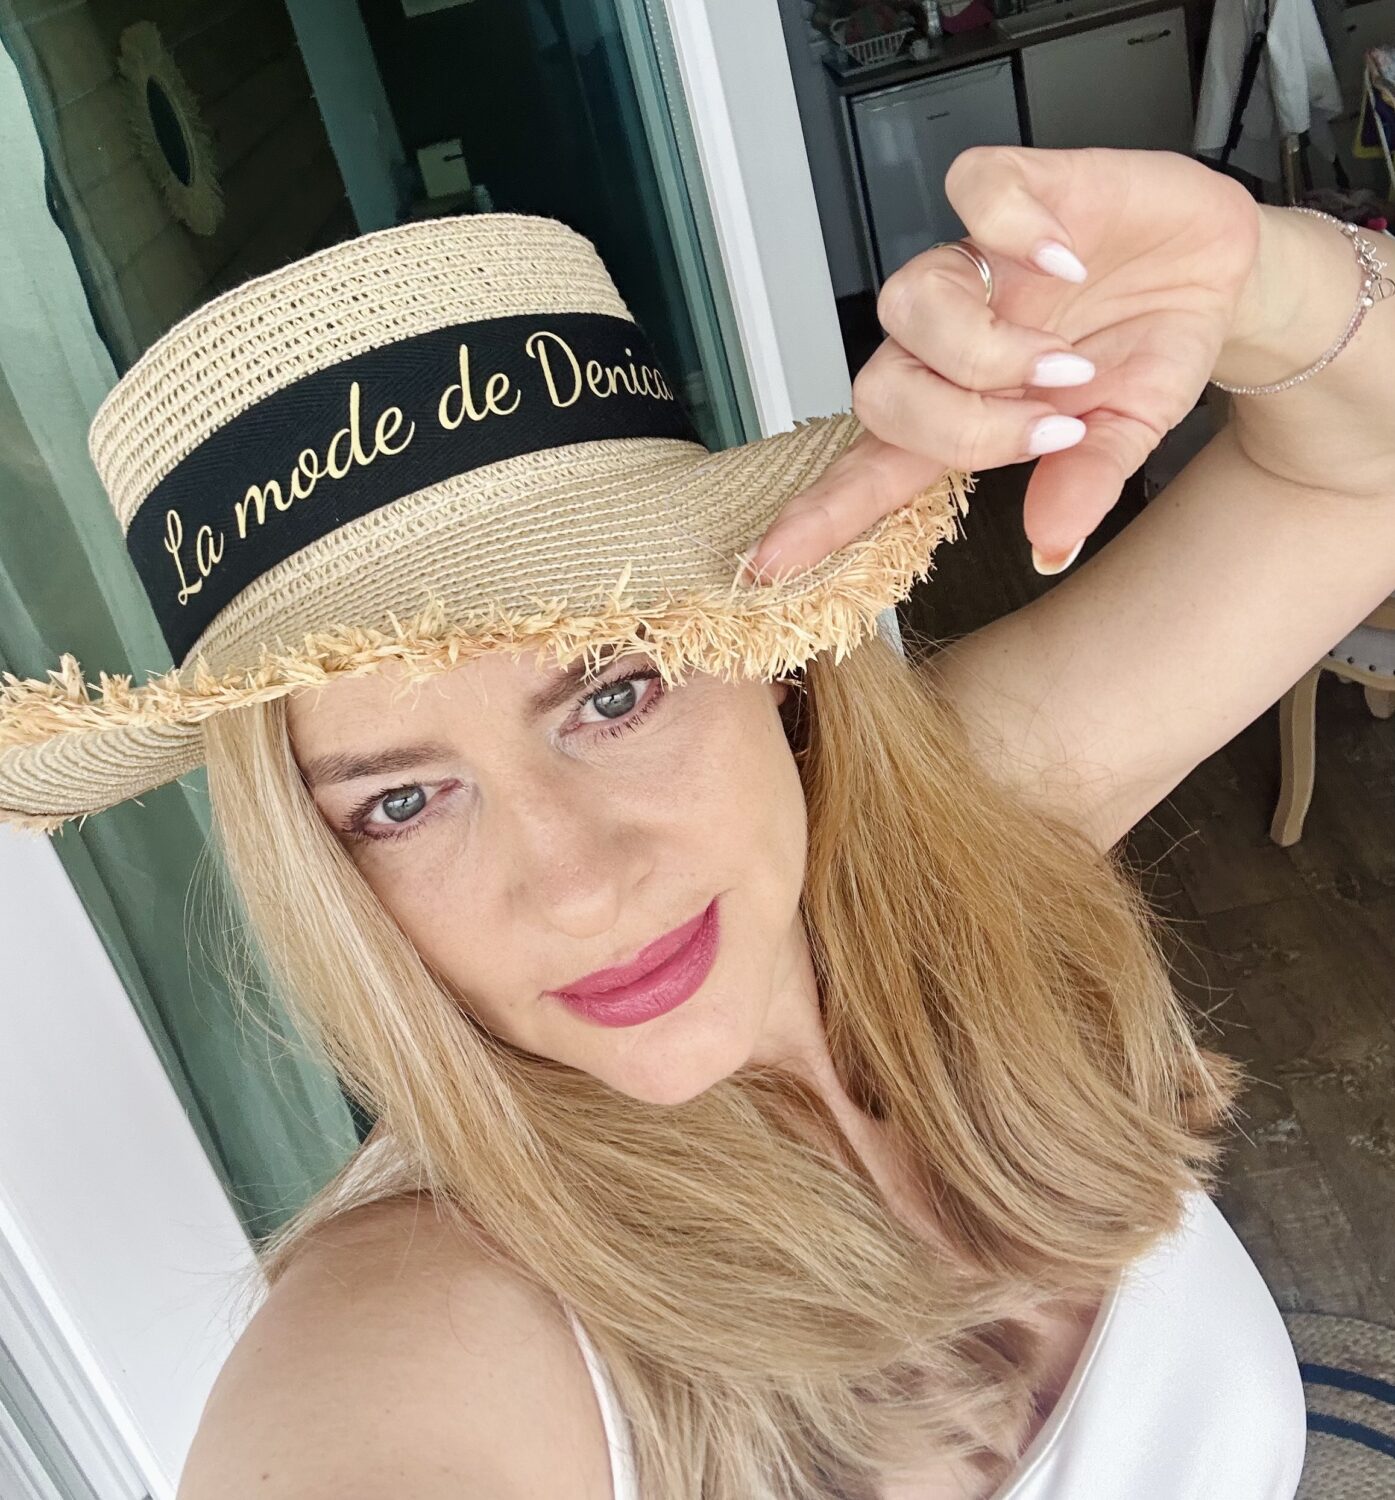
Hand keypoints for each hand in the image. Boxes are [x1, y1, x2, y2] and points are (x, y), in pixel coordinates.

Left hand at [740, 145, 1260, 579]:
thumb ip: (1085, 481)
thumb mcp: (1129, 432)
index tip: (768, 562)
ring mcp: (979, 266)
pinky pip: (974, 191)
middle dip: (961, 425)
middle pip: (881, 391)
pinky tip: (1067, 260)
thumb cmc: (1152, 348)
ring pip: (908, 301)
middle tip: (1049, 427)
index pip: (873, 468)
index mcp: (968, 409)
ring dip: (988, 347)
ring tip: (1070, 359)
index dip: (821, 512)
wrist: (1218, 272)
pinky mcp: (1017, 191)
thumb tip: (1050, 543)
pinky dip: (1017, 228)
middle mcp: (954, 341)